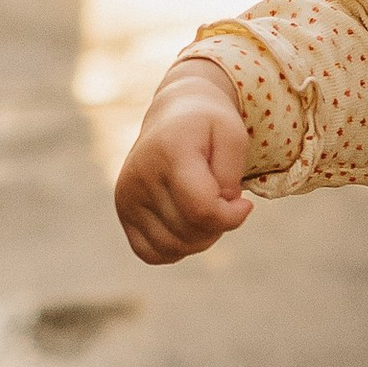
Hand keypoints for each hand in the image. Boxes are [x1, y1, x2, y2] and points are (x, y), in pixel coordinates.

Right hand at [115, 60, 256, 265]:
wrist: (173, 113)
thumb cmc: (209, 125)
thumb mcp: (234, 135)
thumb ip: (231, 175)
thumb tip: (217, 212)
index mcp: (169, 152)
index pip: (201, 209)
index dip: (232, 217)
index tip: (245, 204)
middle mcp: (140, 175)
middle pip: (189, 231)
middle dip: (219, 225)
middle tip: (224, 203)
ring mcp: (126, 195)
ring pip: (172, 247)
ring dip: (200, 239)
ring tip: (208, 211)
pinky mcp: (123, 210)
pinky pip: (151, 253)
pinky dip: (176, 249)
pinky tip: (188, 226)